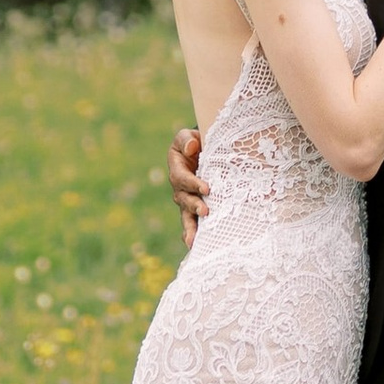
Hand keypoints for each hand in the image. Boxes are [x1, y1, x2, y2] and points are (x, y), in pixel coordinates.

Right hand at [167, 124, 207, 246]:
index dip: (192, 183)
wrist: (204, 151)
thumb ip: (187, 139)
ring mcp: (186, 200)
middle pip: (183, 199)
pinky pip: (192, 223)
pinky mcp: (195, 208)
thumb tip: (191, 147)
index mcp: (176, 168)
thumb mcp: (189, 136)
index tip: (207, 188)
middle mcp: (179, 187)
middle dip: (194, 206)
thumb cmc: (197, 142)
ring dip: (191, 227)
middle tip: (206, 211)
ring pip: (186, 215)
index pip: (181, 178)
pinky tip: (196, 247)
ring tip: (194, 240)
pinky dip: (193, 234)